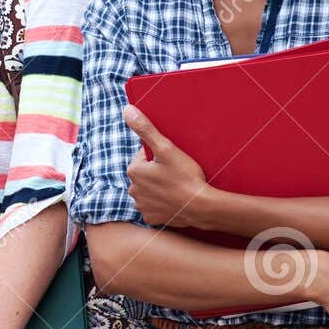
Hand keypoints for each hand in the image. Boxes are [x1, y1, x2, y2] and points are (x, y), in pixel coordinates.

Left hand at [123, 105, 213, 227]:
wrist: (201, 206)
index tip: (172, 161)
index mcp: (133, 171)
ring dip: (159, 188)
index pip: (143, 157)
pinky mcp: (151, 218)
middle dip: (157, 172)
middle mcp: (133, 189)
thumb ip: (146, 129)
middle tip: (176, 173)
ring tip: (177, 186)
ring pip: (149, 190)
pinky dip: (163, 204)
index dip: (159, 156)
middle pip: (146, 174)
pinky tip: (174, 200)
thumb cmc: (185, 176)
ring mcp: (142, 206)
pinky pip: (154, 207)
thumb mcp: (166, 148)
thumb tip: (127, 110)